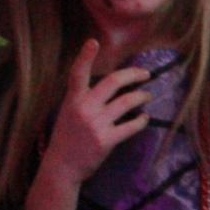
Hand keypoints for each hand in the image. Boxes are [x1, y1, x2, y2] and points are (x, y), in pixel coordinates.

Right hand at [41, 39, 151, 187]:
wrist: (61, 167)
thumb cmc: (66, 139)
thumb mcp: (68, 113)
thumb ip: (83, 99)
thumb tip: (110, 87)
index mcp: (72, 99)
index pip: (77, 73)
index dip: (85, 57)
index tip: (94, 42)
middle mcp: (84, 108)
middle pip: (112, 82)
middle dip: (133, 74)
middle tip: (145, 74)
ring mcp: (95, 124)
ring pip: (126, 102)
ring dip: (141, 97)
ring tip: (147, 96)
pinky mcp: (106, 140)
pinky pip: (130, 126)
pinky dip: (140, 121)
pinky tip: (144, 118)